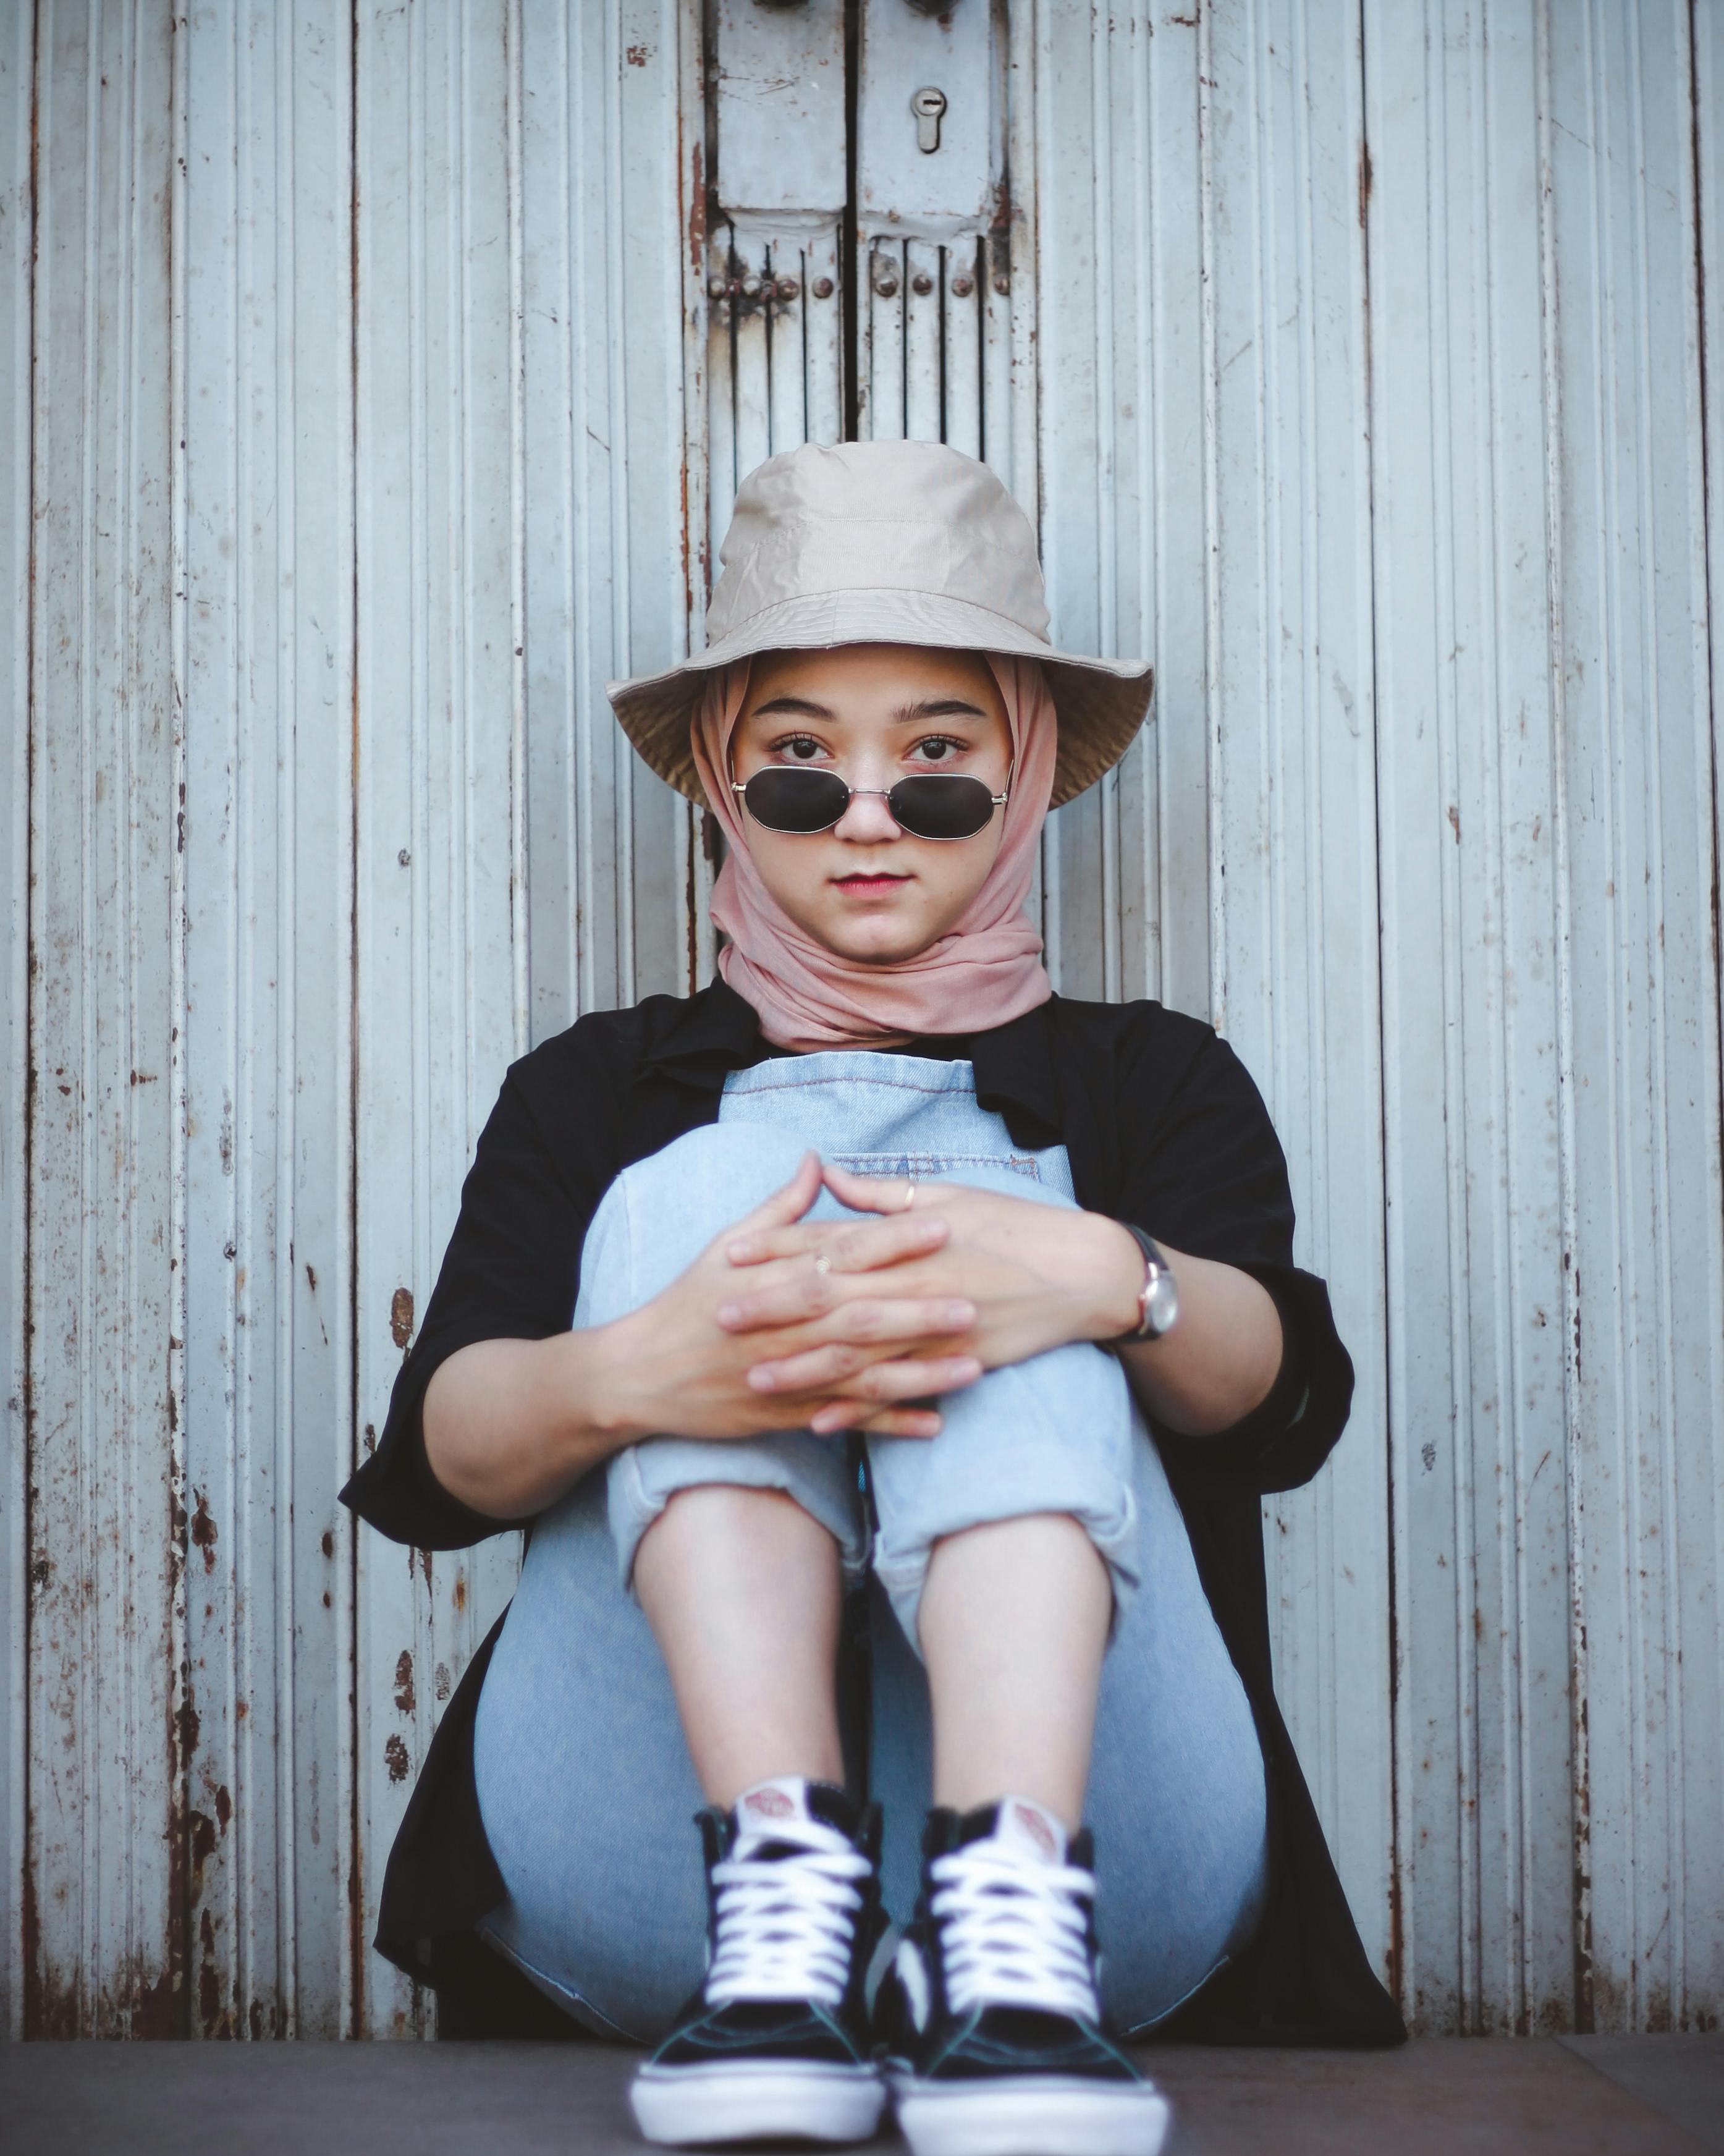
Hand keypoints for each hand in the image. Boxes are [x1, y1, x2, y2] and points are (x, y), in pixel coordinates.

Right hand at [597, 1153, 984, 1442]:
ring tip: (974, 1367)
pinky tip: (935, 1423)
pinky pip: (847, 1421)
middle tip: (975, 1301)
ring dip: (920, 1372)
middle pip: (863, 1315)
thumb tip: (816, 1161)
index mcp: (777, 1278)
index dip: (894, 1240)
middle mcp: (787, 1327)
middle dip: (919, 1309)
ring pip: (863, 1374)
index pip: (845, 1253)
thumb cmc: (687, 1302)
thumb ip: (780, 1209)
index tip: (942, 1226)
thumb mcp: (726, 1244)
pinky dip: (890, 1424)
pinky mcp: (787, 1416)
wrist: (641, 1374)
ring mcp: (789, 1376)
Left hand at [720, 1162, 1145, 1432]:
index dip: (779, 1247)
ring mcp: (936, 1328)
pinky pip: (901, 1389)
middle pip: (833, 1297)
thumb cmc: (1014, 1226)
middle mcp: (916, 1284)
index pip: (831, 1240)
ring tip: (756, 1378)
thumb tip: (829, 1173)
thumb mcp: (949, 1194)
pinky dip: (863, 1408)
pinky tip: (823, 1421)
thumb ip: (882, 1193)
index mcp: (910, 1238)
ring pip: (861, 1351)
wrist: (1082, 1272)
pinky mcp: (956, 1363)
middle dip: (774, 1308)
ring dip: (805, 1367)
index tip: (731, 1253)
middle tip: (720, 1318)